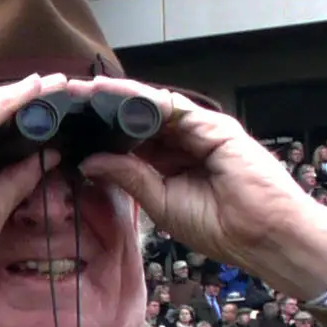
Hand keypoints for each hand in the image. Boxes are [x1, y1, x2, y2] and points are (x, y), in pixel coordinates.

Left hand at [76, 80, 326, 300]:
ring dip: (113, 97)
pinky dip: (139, 99)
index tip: (63, 125)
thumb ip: (129, 177)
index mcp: (169, 160)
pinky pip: (170, 107)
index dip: (97, 130)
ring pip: (149, 106)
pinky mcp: (213, 126)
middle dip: (100, 108)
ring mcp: (199, 130)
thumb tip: (88, 161)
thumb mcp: (161, 203)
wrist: (266, 235)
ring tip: (78, 91)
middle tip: (60, 98)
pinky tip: (109, 94)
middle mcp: (183, 140)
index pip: (128, 137)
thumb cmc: (219, 226)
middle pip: (135, 117)